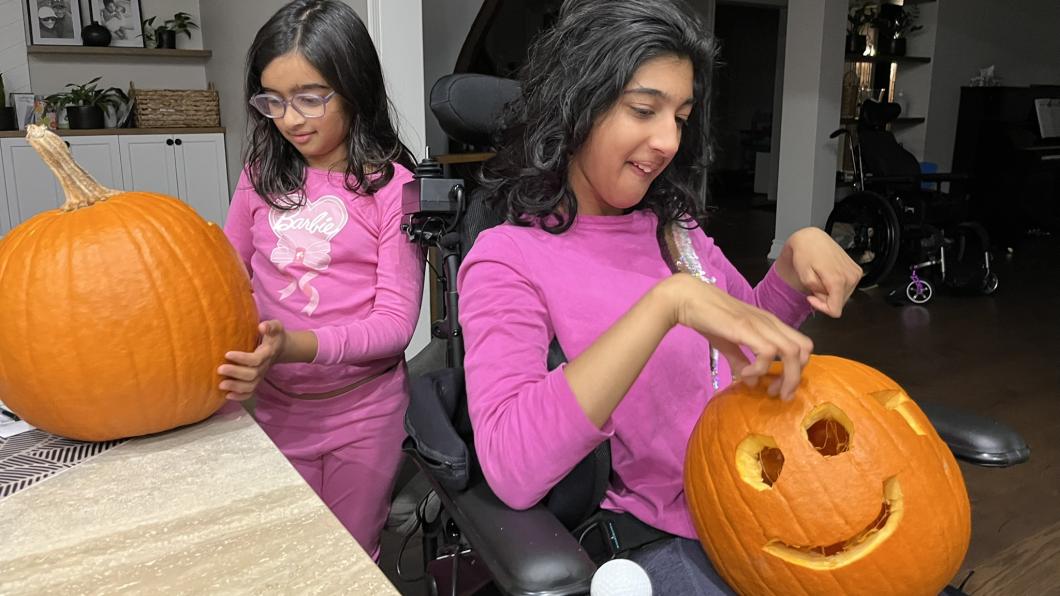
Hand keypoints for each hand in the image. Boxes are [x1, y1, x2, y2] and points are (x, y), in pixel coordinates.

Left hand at [217, 320, 286, 400]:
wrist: (280, 348)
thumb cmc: (273, 336)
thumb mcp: (276, 327)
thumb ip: (270, 326)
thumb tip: (261, 327)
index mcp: (267, 353)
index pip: (256, 359)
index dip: (242, 359)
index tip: (227, 354)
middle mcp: (264, 367)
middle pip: (252, 375)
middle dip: (235, 373)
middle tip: (219, 369)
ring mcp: (260, 376)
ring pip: (250, 386)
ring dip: (235, 387)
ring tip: (221, 385)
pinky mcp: (256, 381)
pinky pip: (250, 393)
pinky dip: (239, 397)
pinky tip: (227, 395)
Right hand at [664, 274, 813, 399]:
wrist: (689, 298)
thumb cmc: (708, 317)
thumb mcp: (728, 343)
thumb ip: (741, 362)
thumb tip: (753, 383)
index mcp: (771, 325)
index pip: (802, 345)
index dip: (796, 369)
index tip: (777, 386)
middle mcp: (771, 323)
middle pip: (804, 350)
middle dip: (796, 377)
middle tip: (778, 393)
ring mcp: (760, 324)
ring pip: (793, 352)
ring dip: (786, 376)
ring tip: (768, 389)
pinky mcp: (746, 328)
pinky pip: (768, 352)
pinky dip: (761, 368)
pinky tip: (745, 372)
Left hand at [775, 227, 862, 316]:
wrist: (812, 239)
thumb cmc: (806, 253)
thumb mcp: (805, 277)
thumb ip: (817, 292)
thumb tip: (826, 298)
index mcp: (838, 280)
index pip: (835, 310)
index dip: (822, 308)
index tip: (812, 298)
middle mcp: (850, 277)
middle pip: (839, 303)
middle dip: (826, 298)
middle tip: (815, 284)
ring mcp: (855, 273)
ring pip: (843, 296)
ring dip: (831, 291)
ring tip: (822, 278)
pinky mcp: (856, 270)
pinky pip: (847, 287)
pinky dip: (837, 285)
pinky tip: (829, 275)